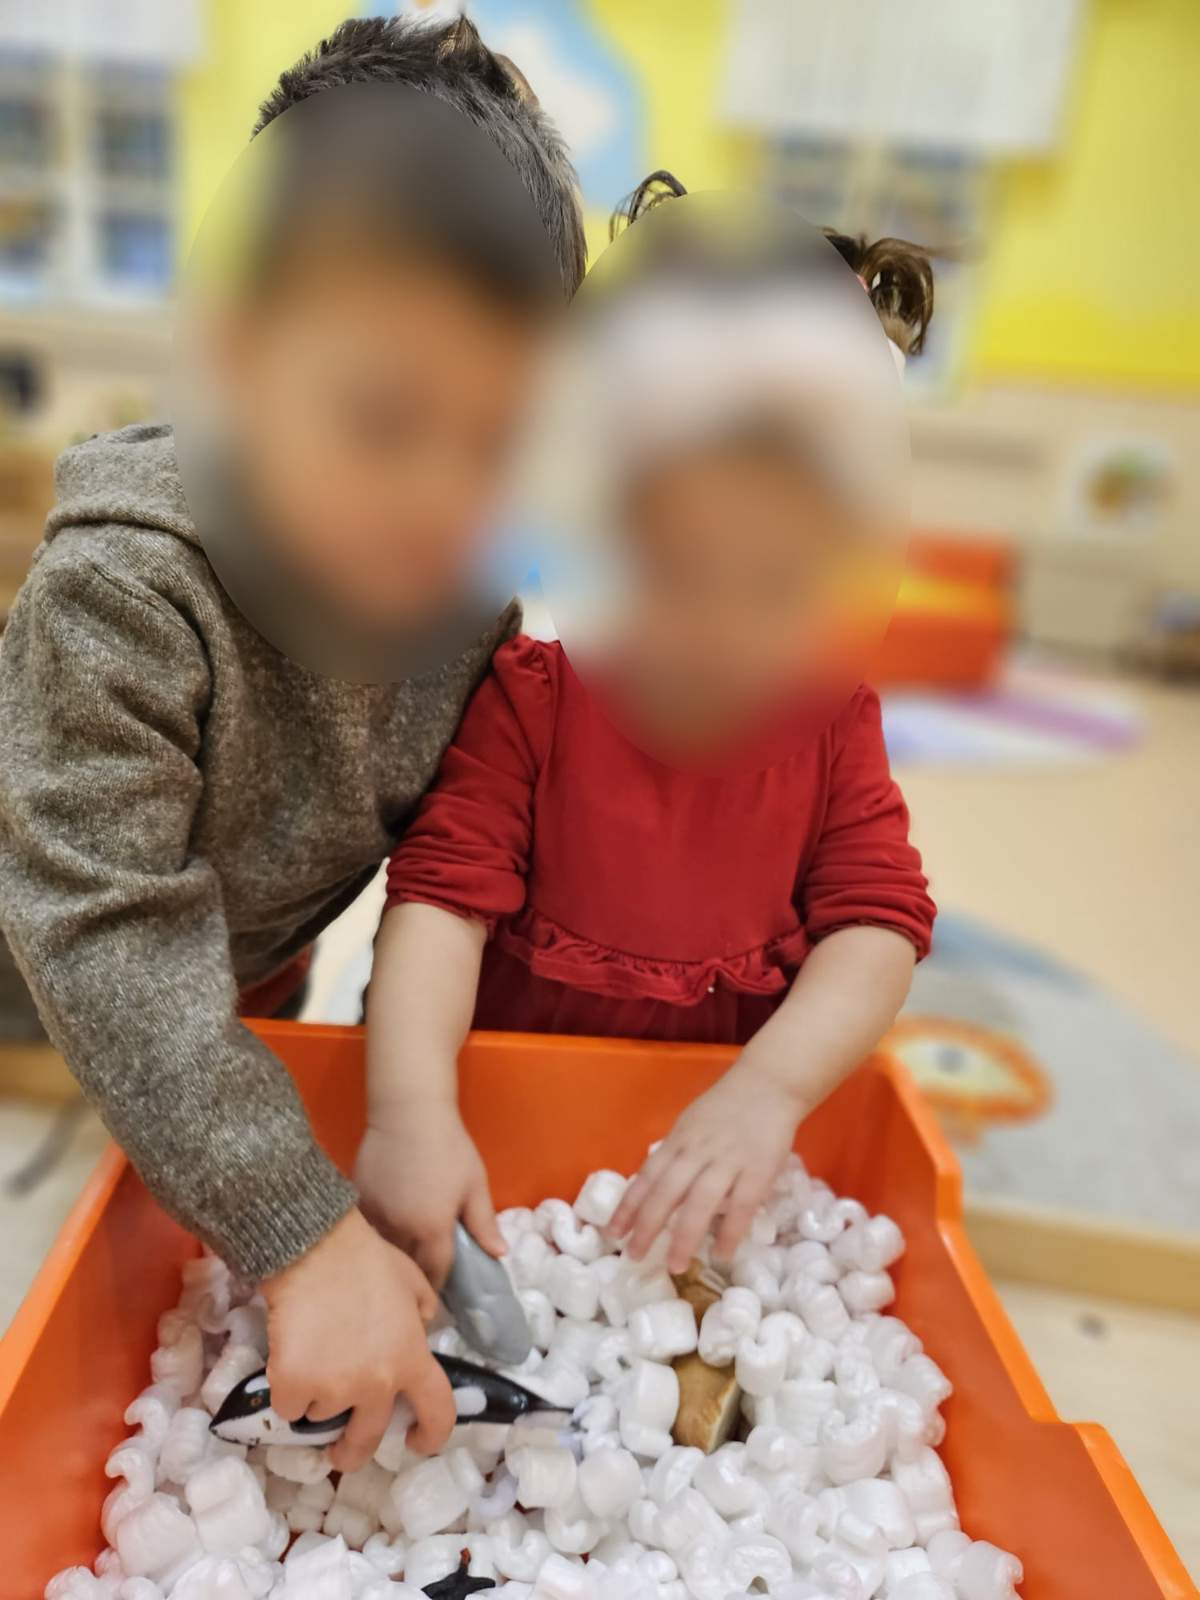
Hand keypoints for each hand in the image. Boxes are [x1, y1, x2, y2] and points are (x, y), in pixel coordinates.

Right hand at [262, 1207, 454, 1471]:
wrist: (314, 1247)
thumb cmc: (365, 1258)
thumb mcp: (412, 1281)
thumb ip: (422, 1313)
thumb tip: (421, 1330)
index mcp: (411, 1358)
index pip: (437, 1413)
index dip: (430, 1436)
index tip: (414, 1441)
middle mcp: (378, 1384)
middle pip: (367, 1439)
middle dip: (352, 1450)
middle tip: (341, 1446)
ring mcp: (334, 1389)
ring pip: (320, 1415)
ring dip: (316, 1399)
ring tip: (311, 1358)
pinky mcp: (294, 1387)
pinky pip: (288, 1406)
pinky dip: (285, 1391)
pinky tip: (287, 1358)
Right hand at [355, 1098, 502, 1289]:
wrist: (409, 1113)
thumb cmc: (450, 1147)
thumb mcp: (475, 1184)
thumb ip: (483, 1223)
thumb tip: (499, 1255)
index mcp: (431, 1229)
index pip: (435, 1271)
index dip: (440, 1286)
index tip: (442, 1295)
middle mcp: (399, 1229)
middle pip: (407, 1265)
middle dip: (416, 1275)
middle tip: (424, 1277)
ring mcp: (375, 1215)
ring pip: (384, 1249)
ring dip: (394, 1256)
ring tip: (404, 1258)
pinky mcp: (358, 1199)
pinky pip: (368, 1229)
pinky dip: (378, 1234)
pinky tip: (386, 1230)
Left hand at [609, 1058, 803, 1273]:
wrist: (769, 1084)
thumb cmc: (727, 1106)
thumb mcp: (691, 1123)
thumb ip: (677, 1153)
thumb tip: (657, 1186)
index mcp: (679, 1140)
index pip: (646, 1177)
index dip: (628, 1206)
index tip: (612, 1233)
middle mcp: (697, 1152)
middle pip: (666, 1193)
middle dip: (646, 1227)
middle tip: (632, 1256)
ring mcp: (728, 1161)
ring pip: (699, 1203)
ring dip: (684, 1237)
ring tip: (675, 1266)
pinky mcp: (758, 1170)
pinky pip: (742, 1206)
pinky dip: (730, 1232)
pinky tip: (721, 1255)